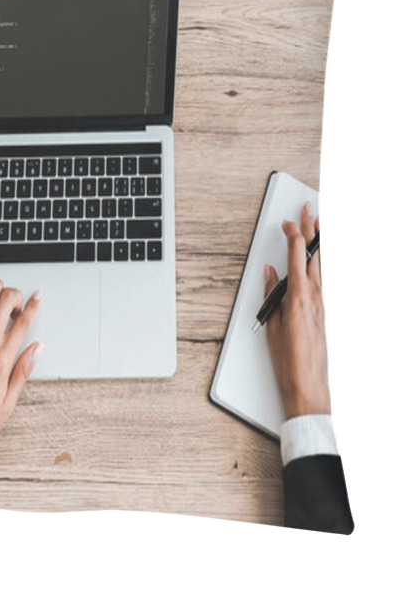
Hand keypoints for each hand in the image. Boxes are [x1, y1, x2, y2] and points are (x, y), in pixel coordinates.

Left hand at [0, 279, 43, 483]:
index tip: (38, 297)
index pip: (23, 322)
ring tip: (1, 292)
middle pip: (3, 303)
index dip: (34, 305)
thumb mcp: (10, 399)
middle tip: (20, 300)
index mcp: (2, 359)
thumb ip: (23, 369)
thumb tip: (36, 348)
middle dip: (15, 294)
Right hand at [265, 202, 330, 419]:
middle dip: (312, 229)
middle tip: (310, 210)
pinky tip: (322, 258)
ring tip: (322, 225)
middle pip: (314, 254)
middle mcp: (316, 296)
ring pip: (324, 265)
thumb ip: (271, 295)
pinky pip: (326, 279)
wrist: (308, 386)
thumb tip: (271, 274)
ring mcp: (325, 303)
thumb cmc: (287, 361)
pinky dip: (323, 263)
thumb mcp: (271, 324)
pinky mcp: (327, 312)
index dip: (292, 233)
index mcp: (299, 296)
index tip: (288, 222)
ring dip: (322, 243)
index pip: (296, 254)